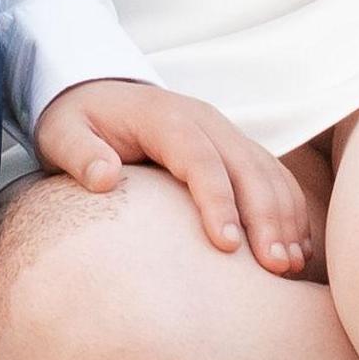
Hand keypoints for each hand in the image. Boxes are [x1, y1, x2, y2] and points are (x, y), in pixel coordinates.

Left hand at [33, 77, 318, 274]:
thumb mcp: (62, 133)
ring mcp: (225, 133)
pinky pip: (272, 176)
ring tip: (290, 266)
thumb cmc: (78, 121)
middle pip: (245, 166)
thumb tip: (104, 178)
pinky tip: (296, 249)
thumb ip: (80, 154)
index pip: (199, 158)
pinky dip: (289, 210)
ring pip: (267, 172)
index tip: (227, 245)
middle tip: (275, 267)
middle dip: (265, 217)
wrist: (97, 92)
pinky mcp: (235, 149)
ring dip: (284, 217)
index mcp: (165, 117)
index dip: (217, 200)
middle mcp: (204, 120)